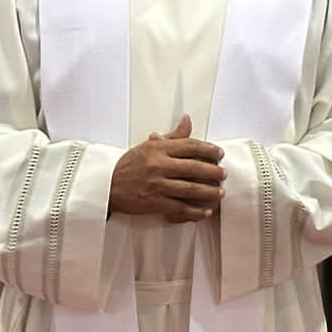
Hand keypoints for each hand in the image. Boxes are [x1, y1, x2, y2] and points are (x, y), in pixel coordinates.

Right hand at [108, 114, 225, 222]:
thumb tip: (188, 120)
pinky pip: (179, 207)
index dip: (209, 149)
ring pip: (190, 189)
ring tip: (220, 192)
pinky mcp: (154, 203)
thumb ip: (172, 136)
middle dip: (213, 171)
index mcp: (159, 149)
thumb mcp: (149, 146)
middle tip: (223, 174)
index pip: (190, 146)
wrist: (107, 186)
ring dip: (208, 192)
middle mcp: (159, 166)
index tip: (220, 154)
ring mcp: (157, 185)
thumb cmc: (130, 165)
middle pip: (194, 168)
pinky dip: (194, 211)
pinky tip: (205, 211)